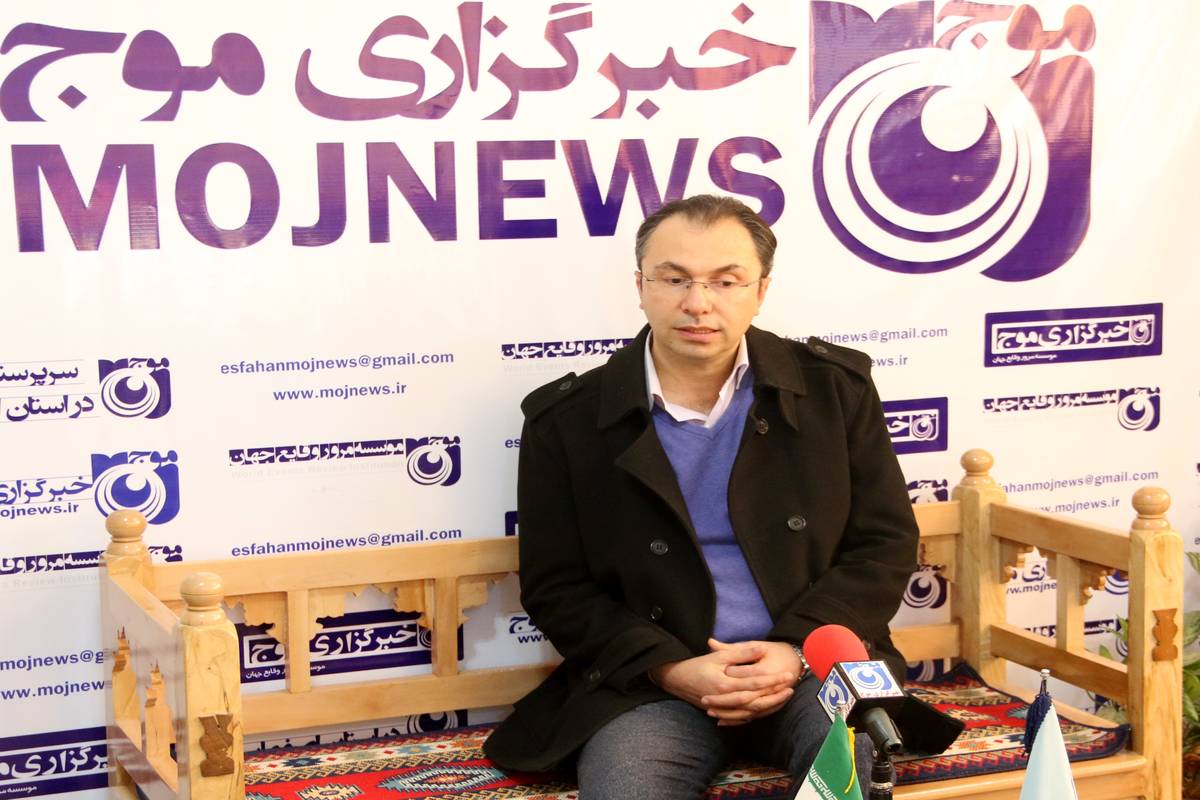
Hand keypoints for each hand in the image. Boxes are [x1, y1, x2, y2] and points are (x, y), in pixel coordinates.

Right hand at [649, 639, 798, 725]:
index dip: (772, 679)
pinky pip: (743, 717)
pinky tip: (767, 709)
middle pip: (756, 700)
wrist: (677, 680)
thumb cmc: (697, 665)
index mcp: (725, 684)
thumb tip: (760, 648)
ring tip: (784, 697)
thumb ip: (740, 653)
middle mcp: (726, 699)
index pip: (754, 683)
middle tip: (792, 685)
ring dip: (769, 705)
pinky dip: (756, 714)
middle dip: (775, 693)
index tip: (787, 674)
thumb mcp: (718, 656)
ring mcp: (724, 708)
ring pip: (752, 711)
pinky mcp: (722, 712)